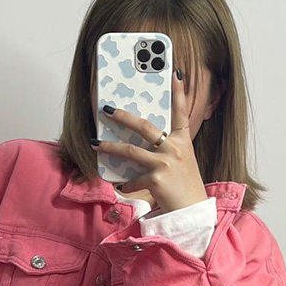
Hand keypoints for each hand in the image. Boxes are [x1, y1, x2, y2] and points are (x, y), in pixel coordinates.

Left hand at [91, 67, 207, 213]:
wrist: (191, 212)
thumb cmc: (185, 187)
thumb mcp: (182, 163)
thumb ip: (166, 150)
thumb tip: (141, 145)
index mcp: (183, 142)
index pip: (181, 112)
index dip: (179, 92)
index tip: (174, 73)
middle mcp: (174, 148)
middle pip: (144, 127)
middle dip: (123, 117)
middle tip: (107, 109)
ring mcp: (164, 163)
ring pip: (130, 150)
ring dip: (109, 146)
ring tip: (94, 143)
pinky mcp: (155, 178)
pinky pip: (132, 179)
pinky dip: (126, 184)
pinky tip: (123, 187)